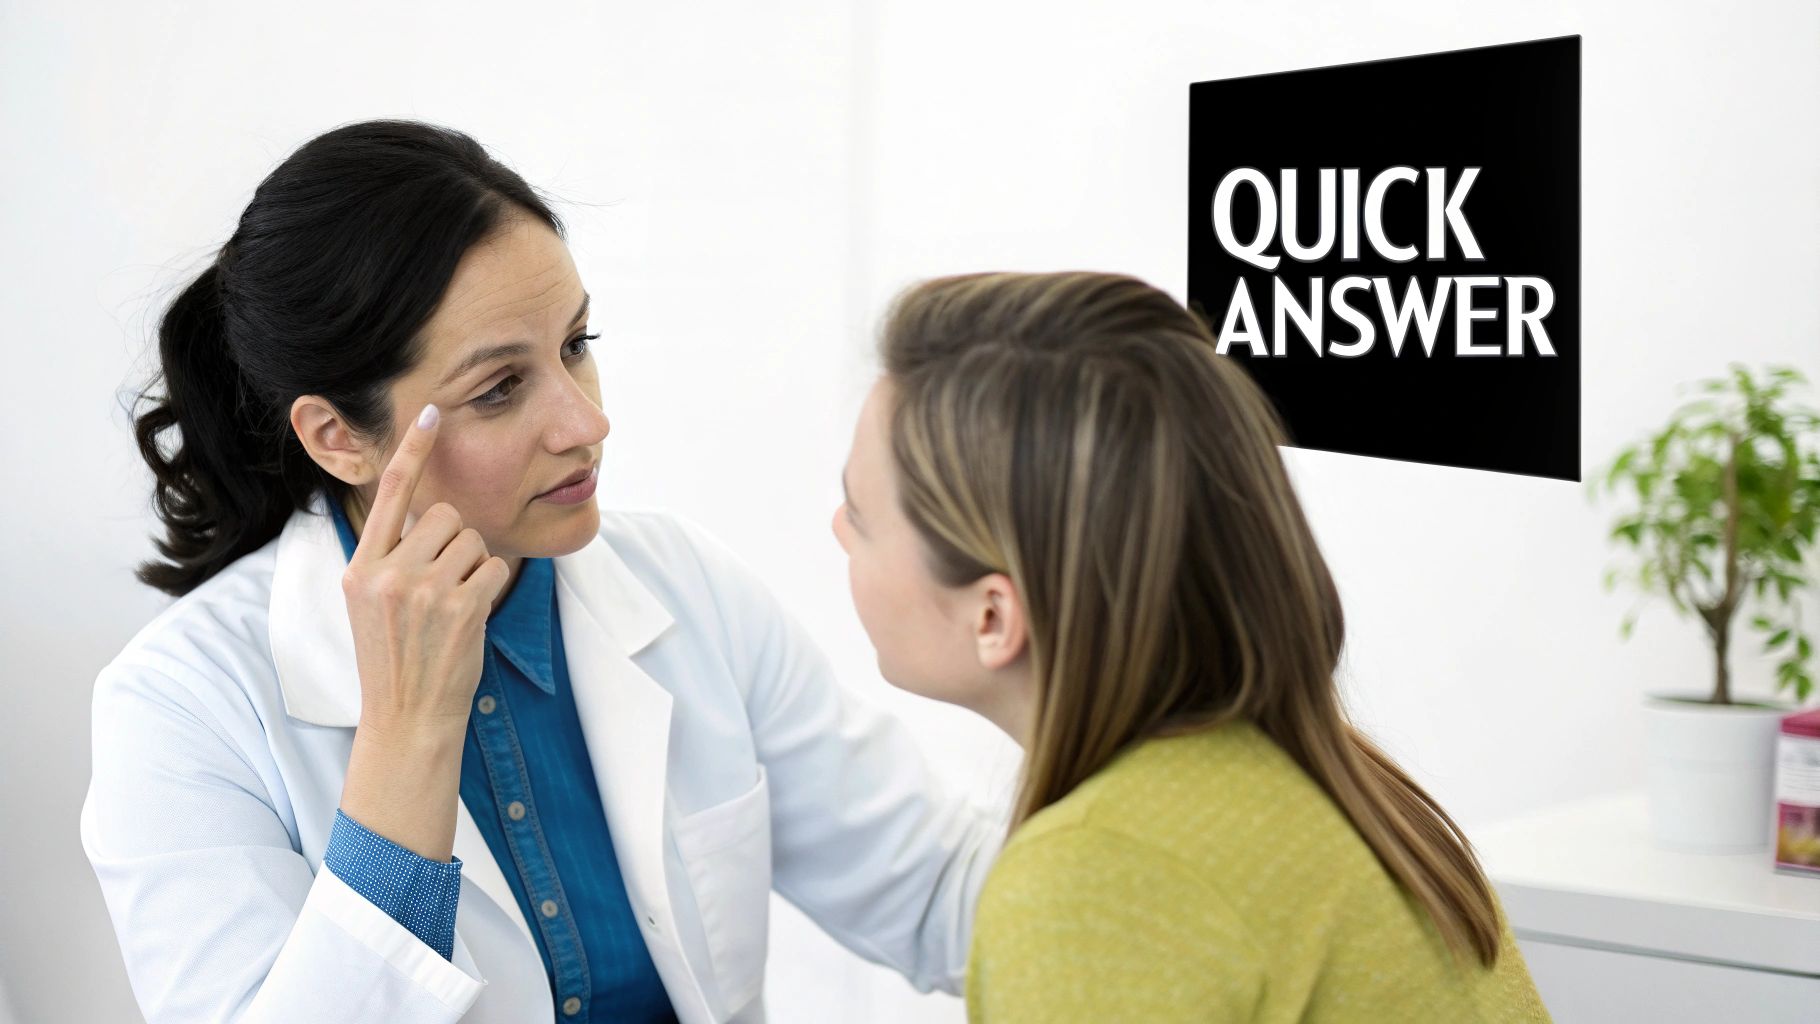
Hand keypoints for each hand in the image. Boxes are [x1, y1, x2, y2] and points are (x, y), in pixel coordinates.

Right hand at [340, 403, 510, 733]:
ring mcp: (423, 591)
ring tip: (451, 608)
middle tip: (442, 587)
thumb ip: (391, 557)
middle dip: (456, 543)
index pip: (387, 495)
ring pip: (475, 541)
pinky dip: (491, 590)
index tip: (431, 411)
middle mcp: (387, 573)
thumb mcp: (371, 603)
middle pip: (447, 517)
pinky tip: (469, 620)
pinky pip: (495, 569)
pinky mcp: (461, 607)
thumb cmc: (397, 659)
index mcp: (361, 567)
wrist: (407, 718)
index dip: (413, 451)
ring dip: (475, 568)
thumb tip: (429, 514)